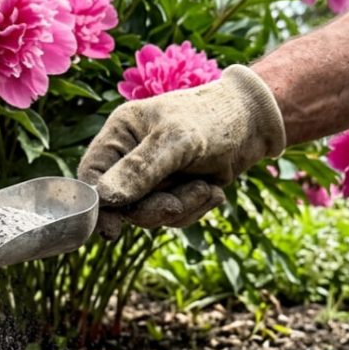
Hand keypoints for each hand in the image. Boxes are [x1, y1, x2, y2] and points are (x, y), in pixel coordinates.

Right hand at [78, 65, 285, 237]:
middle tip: (175, 204)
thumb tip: (104, 198)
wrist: (257, 125)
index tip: (110, 230)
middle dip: (152, 208)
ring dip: (180, 207)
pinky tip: (212, 189)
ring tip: (205, 186)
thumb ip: (140, 169)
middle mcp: (130, 156)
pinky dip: (194, 209)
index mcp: (120, 133)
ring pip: (148, 215)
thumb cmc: (215, 119)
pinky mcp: (174, 192)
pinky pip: (172, 218)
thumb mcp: (178, 141)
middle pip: (120, 204)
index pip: (92, 175)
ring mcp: (152, 178)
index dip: (97, 205)